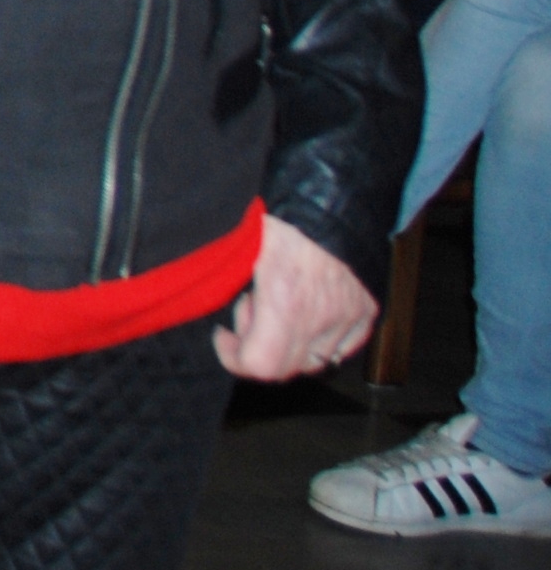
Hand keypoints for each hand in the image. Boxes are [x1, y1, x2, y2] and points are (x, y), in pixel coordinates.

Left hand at [215, 217, 376, 380]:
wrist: (332, 200)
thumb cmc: (280, 220)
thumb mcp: (241, 250)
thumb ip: (225, 284)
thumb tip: (202, 304)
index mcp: (284, 300)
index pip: (261, 365)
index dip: (235, 358)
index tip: (223, 338)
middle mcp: (321, 316)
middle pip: (287, 369)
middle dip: (260, 349)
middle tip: (250, 314)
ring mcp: (348, 318)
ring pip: (314, 361)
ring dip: (290, 346)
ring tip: (278, 308)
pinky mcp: (367, 313)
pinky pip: (342, 349)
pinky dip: (320, 341)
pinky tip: (304, 314)